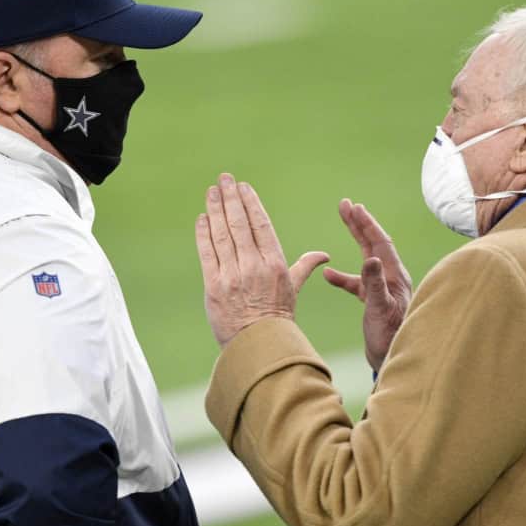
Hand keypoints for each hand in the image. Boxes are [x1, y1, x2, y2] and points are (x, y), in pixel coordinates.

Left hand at [195, 174, 328, 347]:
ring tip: (212, 192)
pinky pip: (207, 253)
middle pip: (239, 224)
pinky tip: (203, 218)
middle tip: (224, 179)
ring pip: (222, 235)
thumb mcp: (293, 289)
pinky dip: (204, 234)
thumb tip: (323, 255)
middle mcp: (253, 266)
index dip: (250, 203)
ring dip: (215, 209)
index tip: (243, 187)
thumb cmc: (278, 317)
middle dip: (230, 198)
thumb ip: (305, 267)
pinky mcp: (213, 286)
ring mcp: (232, 276)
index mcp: (274, 264)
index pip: (261, 225)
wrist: (259, 346)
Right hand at [323, 199, 411, 371]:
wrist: (394, 361)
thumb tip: (370, 258)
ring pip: (367, 258)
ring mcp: (384, 290)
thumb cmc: (390, 337)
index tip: (353, 207)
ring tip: (345, 220)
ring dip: (356, 239)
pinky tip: (328, 275)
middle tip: (346, 204)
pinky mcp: (376, 302)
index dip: (366, 223)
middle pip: (374, 243)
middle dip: (360, 223)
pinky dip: (343, 277)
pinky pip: (358, 283)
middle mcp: (391, 279)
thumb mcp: (380, 309)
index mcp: (394, 276)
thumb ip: (374, 284)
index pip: (380, 242)